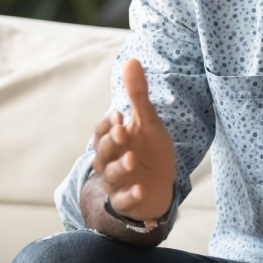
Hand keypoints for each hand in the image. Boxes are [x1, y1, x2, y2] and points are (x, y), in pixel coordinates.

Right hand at [91, 59, 176, 222]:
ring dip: (121, 167)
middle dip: (111, 142)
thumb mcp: (148, 122)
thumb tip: (132, 59)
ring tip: (133, 160)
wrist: (162, 185)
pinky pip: (124, 202)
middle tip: (123, 131)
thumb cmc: (150, 150)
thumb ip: (138, 95)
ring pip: (111, 176)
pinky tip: (141, 190)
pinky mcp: (128, 202)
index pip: (101, 131)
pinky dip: (130, 197)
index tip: (119, 114)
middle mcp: (109, 162)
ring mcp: (117, 183)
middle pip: (102, 152)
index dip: (107, 124)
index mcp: (113, 141)